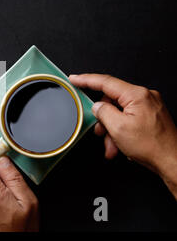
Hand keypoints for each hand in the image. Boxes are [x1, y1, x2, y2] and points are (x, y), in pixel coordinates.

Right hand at [70, 74, 176, 198]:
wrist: (173, 162)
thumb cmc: (153, 146)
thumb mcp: (118, 128)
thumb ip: (103, 112)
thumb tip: (97, 106)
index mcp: (137, 95)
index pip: (105, 82)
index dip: (86, 80)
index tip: (75, 79)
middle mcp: (145, 97)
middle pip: (112, 101)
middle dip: (103, 119)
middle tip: (100, 131)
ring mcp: (149, 107)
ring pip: (119, 113)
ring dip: (112, 130)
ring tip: (113, 145)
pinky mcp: (151, 116)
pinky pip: (129, 119)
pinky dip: (121, 132)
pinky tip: (122, 145)